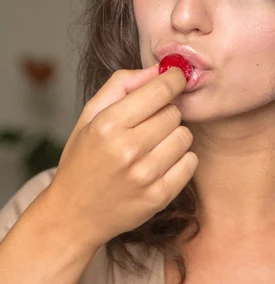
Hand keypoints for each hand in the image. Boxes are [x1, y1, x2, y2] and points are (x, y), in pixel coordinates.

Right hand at [45, 66, 197, 249]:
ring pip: (185, 136)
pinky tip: (161, 162)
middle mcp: (127, 150)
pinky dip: (181, 159)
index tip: (176, 77)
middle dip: (166, 112)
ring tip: (153, 145)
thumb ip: (123, 84)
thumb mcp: (91, 114)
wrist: (74, 215)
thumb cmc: (83, 159)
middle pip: (174, 112)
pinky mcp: (159, 197)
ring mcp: (145, 176)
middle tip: (150, 122)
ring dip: (174, 136)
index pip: (159, 90)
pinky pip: (191, 162)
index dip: (173, 79)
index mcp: (108, 125)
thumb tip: (160, 69)